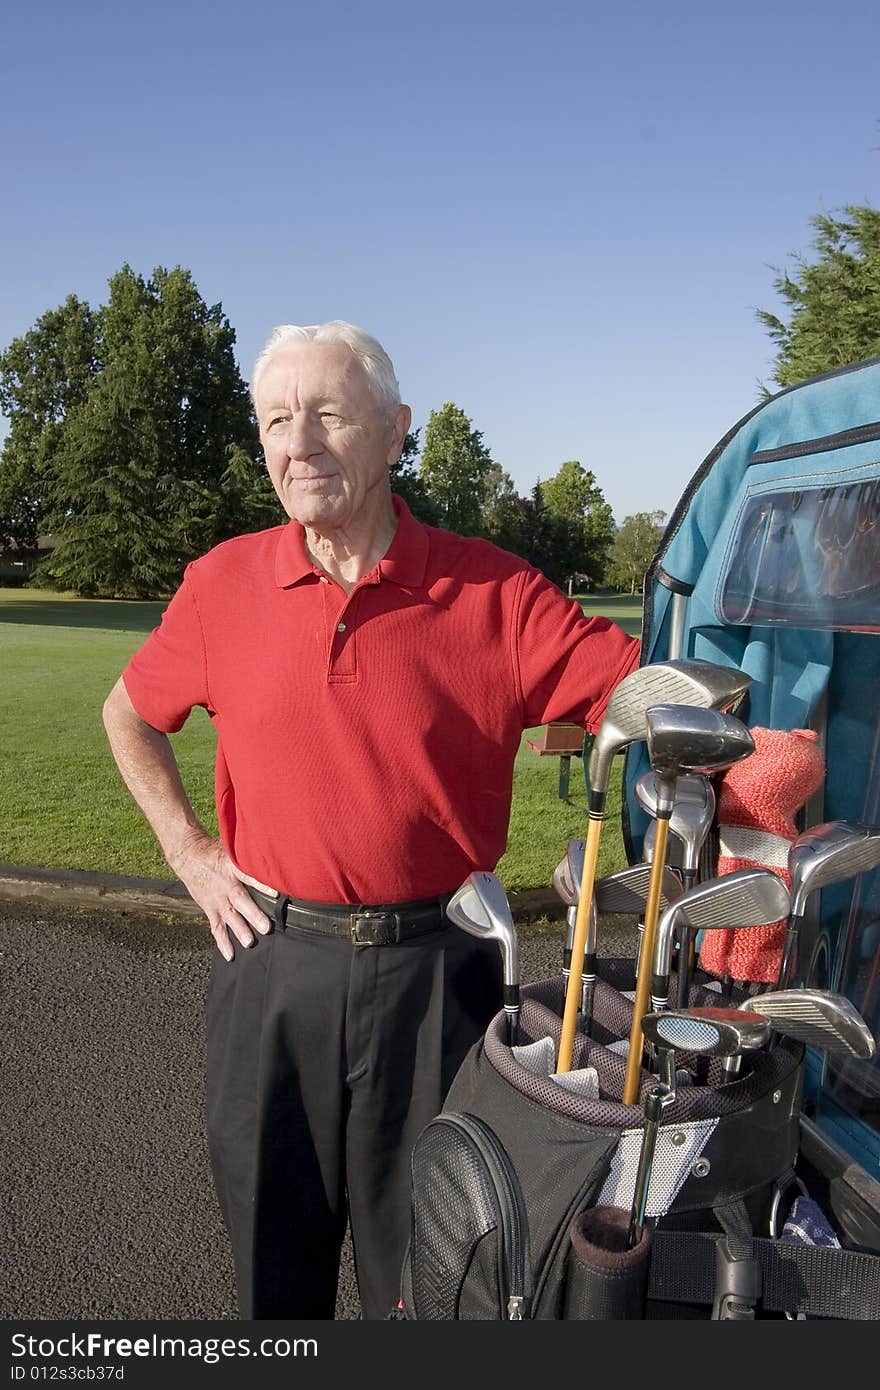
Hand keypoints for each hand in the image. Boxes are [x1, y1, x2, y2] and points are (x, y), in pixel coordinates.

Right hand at [168, 828, 273, 960]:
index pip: (248, 875)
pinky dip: (222, 942)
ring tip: (249, 942)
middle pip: (240, 900)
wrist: (189, 856)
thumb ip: (249, 857)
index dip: (262, 883)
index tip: (276, 893)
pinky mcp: (210, 908)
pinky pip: (216, 927)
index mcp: (232, 868)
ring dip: (239, 930)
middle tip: (266, 927)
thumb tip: (274, 854)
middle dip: (253, 914)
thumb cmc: (215, 853)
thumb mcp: (232, 849)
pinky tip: (230, 954)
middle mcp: (225, 885)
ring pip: (229, 916)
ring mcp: (217, 899)